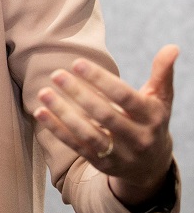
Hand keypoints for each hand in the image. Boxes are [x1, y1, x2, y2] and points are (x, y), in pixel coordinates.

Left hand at [32, 44, 177, 206]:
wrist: (151, 166)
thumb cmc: (151, 120)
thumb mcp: (160, 99)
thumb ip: (162, 73)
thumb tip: (172, 47)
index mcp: (152, 117)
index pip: (124, 96)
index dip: (100, 80)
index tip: (77, 63)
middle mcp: (138, 137)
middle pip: (105, 115)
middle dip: (78, 94)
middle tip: (56, 74)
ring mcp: (120, 153)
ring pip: (89, 134)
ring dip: (63, 113)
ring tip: (43, 93)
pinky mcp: (102, 163)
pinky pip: (77, 146)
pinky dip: (57, 130)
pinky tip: (40, 112)